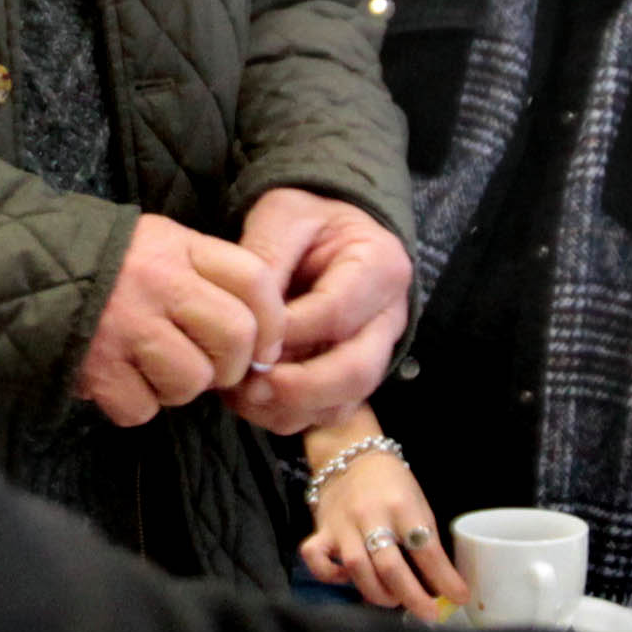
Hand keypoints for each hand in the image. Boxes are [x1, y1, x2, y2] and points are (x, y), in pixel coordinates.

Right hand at [75, 215, 280, 424]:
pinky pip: (141, 407)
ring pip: (190, 380)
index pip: (253, 280)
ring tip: (154, 370)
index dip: (272, 322)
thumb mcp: (160, 248)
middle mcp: (156, 282)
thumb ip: (208, 280)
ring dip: (178, 388)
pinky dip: (134, 405)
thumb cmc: (107, 269)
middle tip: (208, 368)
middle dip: (230, 366)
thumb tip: (260, 345)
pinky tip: (119, 380)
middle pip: (235, 335)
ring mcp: (125, 324)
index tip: (262, 347)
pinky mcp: (95, 365)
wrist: (20, 270)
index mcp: (179, 247)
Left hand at [234, 189, 410, 431]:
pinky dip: (287, 416)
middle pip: (356, 371)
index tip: (246, 337)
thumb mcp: (282, 216)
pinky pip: (327, 415)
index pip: (337, 313)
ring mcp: (376, 354)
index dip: (289, 332)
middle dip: (299, 387)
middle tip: (248, 386)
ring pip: (344, 403)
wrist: (324, 232)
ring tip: (242, 394)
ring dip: (289, 408)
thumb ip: (266, 259)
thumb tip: (249, 318)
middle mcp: (389, 318)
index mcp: (381, 266)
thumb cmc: (306, 220)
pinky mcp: (353, 379)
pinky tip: (251, 399)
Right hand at [301, 432, 465, 615]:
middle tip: (428, 614)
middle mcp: (371, 515)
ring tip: (393, 600)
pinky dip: (330, 576)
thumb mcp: (418, 503)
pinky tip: (348, 580)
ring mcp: (342, 524)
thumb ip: (425, 540)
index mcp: (402, 506)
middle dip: (412, 596)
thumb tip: (439, 584)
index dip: (445, 578)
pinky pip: (316, 559)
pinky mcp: (320, 530)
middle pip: (389, 566)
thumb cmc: (392, 483)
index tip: (459, 598)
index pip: (426, 549)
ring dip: (378, 593)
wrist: (349, 453)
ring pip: (357, 569)